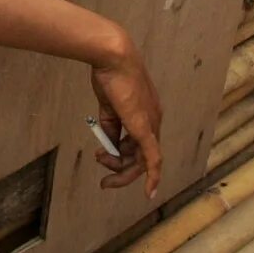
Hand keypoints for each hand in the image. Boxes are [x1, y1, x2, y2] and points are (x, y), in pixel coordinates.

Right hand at [89, 42, 163, 200]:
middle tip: (103, 179)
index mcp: (146, 116)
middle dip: (120, 171)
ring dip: (119, 168)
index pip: (139, 145)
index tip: (108, 167)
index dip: (125, 160)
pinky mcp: (145, 128)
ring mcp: (151, 126)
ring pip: (140, 160)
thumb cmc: (110, 77)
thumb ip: (111, 128)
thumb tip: (109, 146)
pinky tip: (149, 193)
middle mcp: (153, 123)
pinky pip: (152, 158)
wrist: (114, 59)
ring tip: (100, 160)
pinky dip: (152, 176)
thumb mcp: (108, 107)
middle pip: (140, 158)